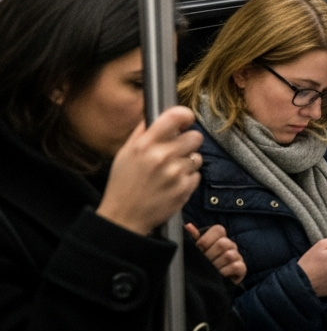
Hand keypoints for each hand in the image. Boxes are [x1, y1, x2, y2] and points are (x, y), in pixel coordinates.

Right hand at [98, 106, 203, 235]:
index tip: (186, 120)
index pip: (175, 116)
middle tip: (177, 150)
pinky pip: (197, 175)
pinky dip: (188, 178)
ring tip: (170, 171)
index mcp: (145, 145)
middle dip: (188, 142)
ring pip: (197, 157)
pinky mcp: (185, 188)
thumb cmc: (124, 184)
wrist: (124, 217)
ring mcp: (175, 173)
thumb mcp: (126, 153)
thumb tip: (159, 114)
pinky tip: (172, 183)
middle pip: (196, 136)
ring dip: (188, 162)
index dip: (185, 116)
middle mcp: (162, 156)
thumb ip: (143, 132)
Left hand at [186, 223, 245, 284]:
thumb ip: (194, 238)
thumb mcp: (198, 250)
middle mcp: (230, 245)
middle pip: (223, 244)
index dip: (206, 239)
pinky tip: (219, 275)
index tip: (199, 249)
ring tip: (211, 270)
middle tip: (204, 262)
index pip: (218, 230)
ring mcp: (237, 255)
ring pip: (229, 255)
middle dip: (210, 255)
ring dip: (217, 265)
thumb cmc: (204, 263)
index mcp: (220, 238)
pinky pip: (236, 266)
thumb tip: (187, 226)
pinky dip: (225, 272)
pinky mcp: (242, 267)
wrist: (213, 282)